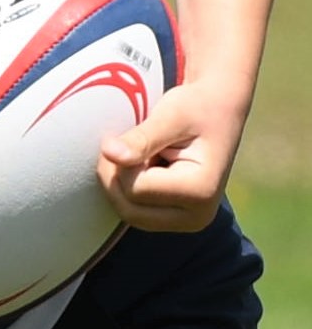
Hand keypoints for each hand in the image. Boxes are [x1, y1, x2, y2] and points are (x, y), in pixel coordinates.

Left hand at [96, 80, 245, 231]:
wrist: (219, 110)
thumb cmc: (197, 107)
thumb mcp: (171, 115)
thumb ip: (141, 138)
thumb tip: (109, 154)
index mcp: (200, 192)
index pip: (134, 189)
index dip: (122, 161)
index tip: (134, 135)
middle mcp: (197, 216)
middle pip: (128, 210)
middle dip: (116, 177)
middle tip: (128, 146)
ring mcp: (188, 222)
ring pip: (128, 214)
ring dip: (121, 183)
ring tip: (141, 156)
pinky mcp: (177, 218)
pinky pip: (135, 211)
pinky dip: (128, 189)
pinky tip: (142, 167)